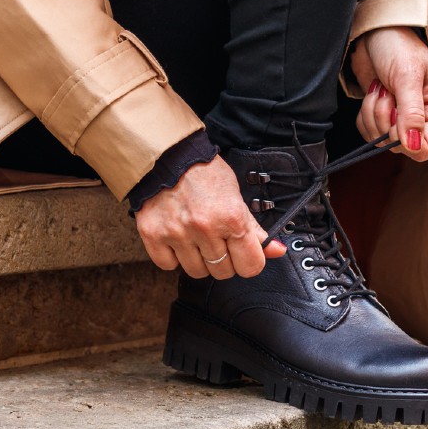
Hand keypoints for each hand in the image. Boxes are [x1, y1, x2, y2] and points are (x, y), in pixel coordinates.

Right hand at [134, 156, 285, 278]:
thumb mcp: (236, 196)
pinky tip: (178, 239)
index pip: (250, 266)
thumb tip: (275, 250)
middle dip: (223, 260)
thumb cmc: (204, 173)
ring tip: (196, 237)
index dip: (249, 261)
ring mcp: (177, 233)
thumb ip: (254, 228)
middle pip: (222, 272)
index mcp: (231, 217)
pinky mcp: (153, 235)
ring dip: (198, 260)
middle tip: (216, 240)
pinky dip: (174, 257)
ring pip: (196, 272)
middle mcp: (204, 228)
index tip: (243, 253)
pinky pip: (168, 265)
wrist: (167, 156)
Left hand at [350, 26, 427, 161]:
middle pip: (399, 146)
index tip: (395, 119)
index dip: (406, 140)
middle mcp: (424, 120)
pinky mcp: (382, 117)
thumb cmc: (399, 47)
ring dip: (373, 113)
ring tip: (381, 88)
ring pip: (381, 140)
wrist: (377, 33)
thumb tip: (413, 145)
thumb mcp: (407, 77)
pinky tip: (374, 93)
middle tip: (387, 92)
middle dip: (385, 119)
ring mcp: (401, 120)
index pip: (426, 148)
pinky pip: (368, 132)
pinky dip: (364, 114)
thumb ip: (411, 113)